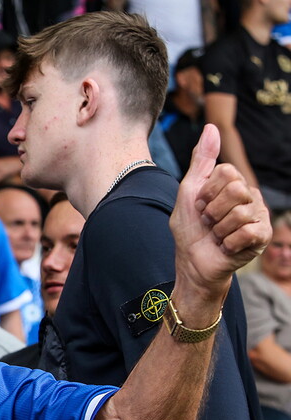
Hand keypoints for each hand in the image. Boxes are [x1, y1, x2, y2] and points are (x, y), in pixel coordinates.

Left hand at [170, 124, 270, 304]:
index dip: (207, 192)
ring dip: (219, 229)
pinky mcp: (263, 236)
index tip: (200, 205)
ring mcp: (259, 215)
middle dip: (212, 211)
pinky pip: (248, 231)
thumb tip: (211, 126)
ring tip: (217, 235)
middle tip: (209, 222)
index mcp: (233, 183)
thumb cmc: (190, 227)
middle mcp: (251, 196)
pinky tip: (227, 246)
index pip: (227, 172)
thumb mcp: (189, 190)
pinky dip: (229, 242)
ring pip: (240, 212)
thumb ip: (201, 159)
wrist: (193, 261)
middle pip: (236, 189)